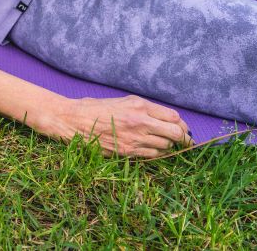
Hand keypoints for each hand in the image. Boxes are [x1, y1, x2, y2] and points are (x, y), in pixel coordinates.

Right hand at [53, 95, 194, 157]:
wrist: (73, 120)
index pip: (174, 117)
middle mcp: (140, 121)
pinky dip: (155, 153)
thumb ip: (144, 108)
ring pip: (165, 146)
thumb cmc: (95, 108)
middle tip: (184, 140)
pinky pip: (152, 155)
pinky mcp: (127, 152)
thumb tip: (165, 119)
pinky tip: (150, 148)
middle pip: (175, 133)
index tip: (183, 128)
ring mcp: (134, 138)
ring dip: (167, 145)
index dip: (181, 124)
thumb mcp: (122, 101)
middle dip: (182, 138)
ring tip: (163, 143)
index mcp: (139, 105)